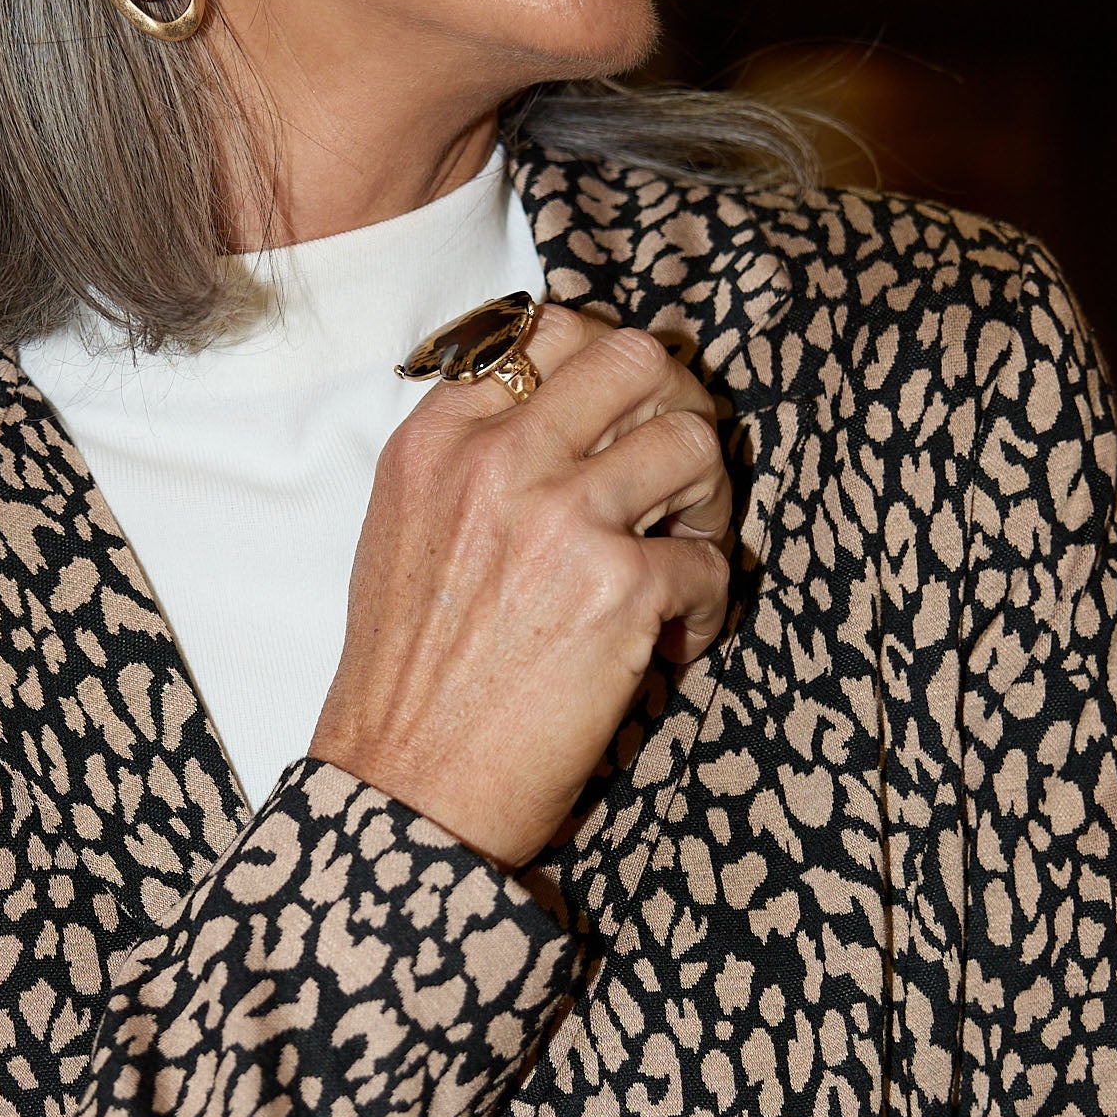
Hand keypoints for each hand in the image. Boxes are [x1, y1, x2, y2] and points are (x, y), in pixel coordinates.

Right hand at [313, 306, 730, 866]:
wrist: (403, 786)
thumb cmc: (406, 678)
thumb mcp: (403, 532)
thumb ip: (471, 459)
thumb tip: (566, 413)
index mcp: (438, 441)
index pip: (547, 330)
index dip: (605, 367)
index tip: (620, 419)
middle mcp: (498, 461)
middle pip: (636, 359)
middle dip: (677, 408)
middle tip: (676, 475)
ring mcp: (562, 519)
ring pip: (694, 442)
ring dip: (710, 500)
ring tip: (684, 554)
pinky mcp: (620, 589)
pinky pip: (713, 561)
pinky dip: (709, 605)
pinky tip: (674, 643)